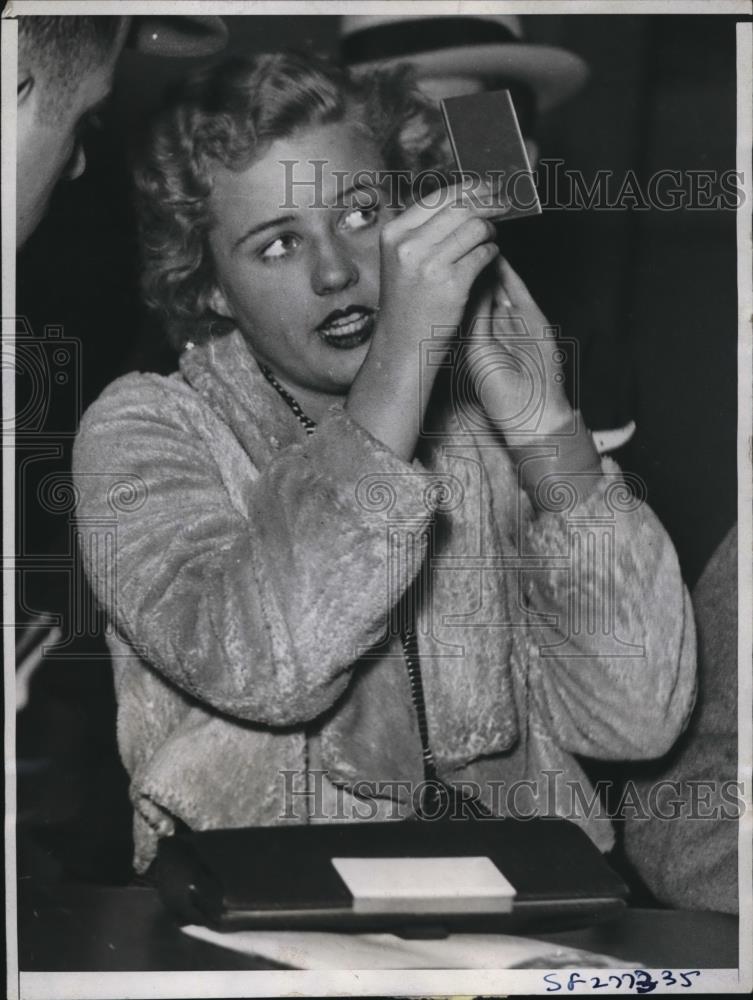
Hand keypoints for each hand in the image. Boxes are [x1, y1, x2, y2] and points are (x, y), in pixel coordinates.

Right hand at [346, 185, 500, 459]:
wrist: (402, 344)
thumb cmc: (407, 302)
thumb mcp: (402, 260)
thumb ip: (423, 231)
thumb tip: (461, 199)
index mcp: (394, 233)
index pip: (438, 196)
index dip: (468, 188)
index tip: (488, 187)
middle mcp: (408, 245)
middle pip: (460, 206)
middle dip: (489, 202)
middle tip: (505, 203)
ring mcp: (429, 264)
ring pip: (476, 228)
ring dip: (491, 231)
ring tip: (492, 239)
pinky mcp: (451, 283)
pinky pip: (484, 254)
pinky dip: (492, 254)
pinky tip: (489, 260)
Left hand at [465, 257, 572, 438]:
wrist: (532, 408)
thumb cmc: (500, 392)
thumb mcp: (478, 353)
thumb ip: (472, 322)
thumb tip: (460, 294)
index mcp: (479, 332)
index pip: (465, 297)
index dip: (453, 276)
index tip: (439, 257)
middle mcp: (496, 322)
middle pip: (481, 284)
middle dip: (469, 263)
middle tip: (457, 241)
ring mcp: (515, 318)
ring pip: (498, 283)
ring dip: (487, 262)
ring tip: (474, 242)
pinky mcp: (534, 317)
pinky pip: (518, 290)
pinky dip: (508, 274)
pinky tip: (498, 257)